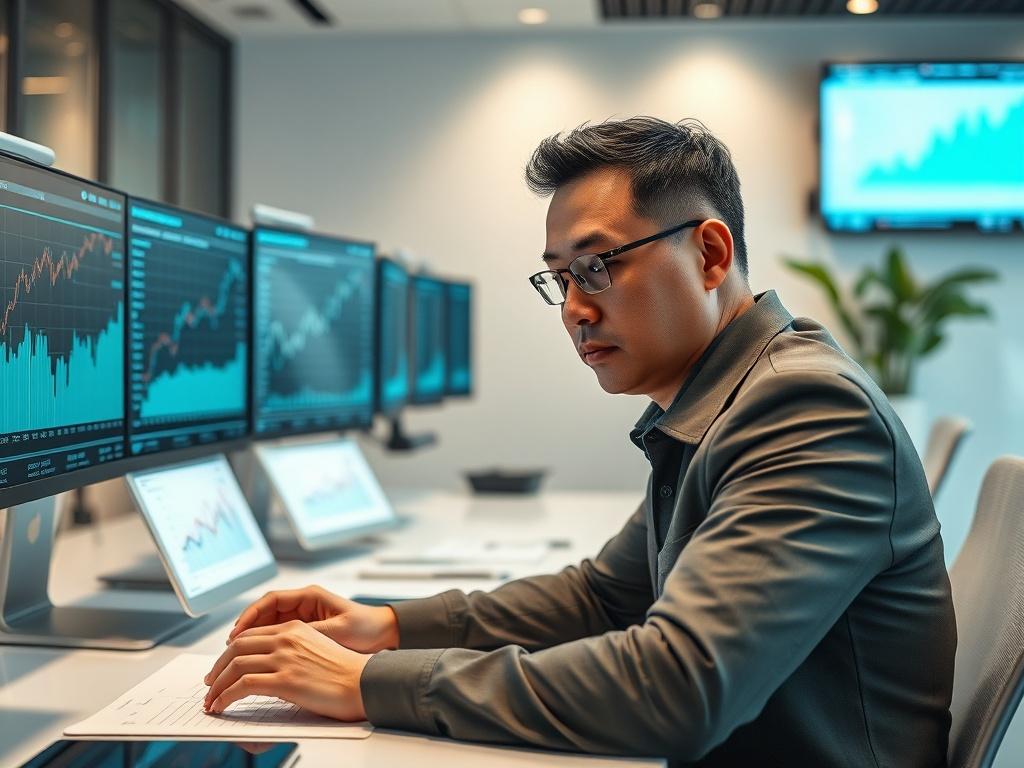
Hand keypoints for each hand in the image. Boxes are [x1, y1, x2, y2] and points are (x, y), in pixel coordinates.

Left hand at [204, 620, 370, 720]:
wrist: (364, 682)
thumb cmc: (346, 672)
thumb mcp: (316, 649)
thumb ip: (293, 650)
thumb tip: (272, 666)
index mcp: (294, 628)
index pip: (250, 635)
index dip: (231, 651)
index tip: (222, 666)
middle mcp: (286, 638)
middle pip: (237, 647)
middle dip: (218, 667)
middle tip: (210, 683)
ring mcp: (284, 658)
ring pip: (235, 666)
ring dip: (217, 685)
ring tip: (212, 700)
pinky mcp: (284, 680)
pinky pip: (242, 685)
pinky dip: (225, 696)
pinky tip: (222, 705)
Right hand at [228, 584, 398, 652]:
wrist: (383, 634)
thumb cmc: (365, 627)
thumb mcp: (338, 631)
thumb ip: (312, 634)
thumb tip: (285, 642)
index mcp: (310, 596)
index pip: (270, 600)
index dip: (250, 616)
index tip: (237, 632)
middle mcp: (303, 603)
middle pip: (264, 613)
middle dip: (245, 629)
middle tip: (229, 648)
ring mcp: (303, 617)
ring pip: (268, 625)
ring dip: (252, 638)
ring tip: (236, 656)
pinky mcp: (305, 630)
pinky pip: (278, 635)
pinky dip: (265, 646)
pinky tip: (256, 661)